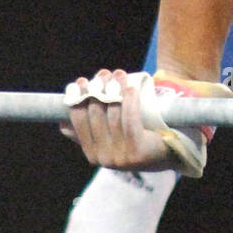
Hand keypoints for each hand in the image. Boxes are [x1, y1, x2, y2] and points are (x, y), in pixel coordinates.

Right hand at [59, 69, 175, 170]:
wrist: (168, 154)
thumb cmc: (138, 141)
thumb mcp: (111, 141)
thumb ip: (90, 134)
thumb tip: (63, 122)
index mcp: (92, 154)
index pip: (77, 121)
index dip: (77, 99)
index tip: (79, 82)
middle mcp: (103, 158)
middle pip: (96, 115)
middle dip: (97, 89)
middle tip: (103, 73)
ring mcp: (120, 157)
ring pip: (113, 114)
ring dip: (115, 89)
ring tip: (118, 74)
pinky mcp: (137, 151)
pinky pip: (130, 120)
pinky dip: (129, 101)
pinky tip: (130, 88)